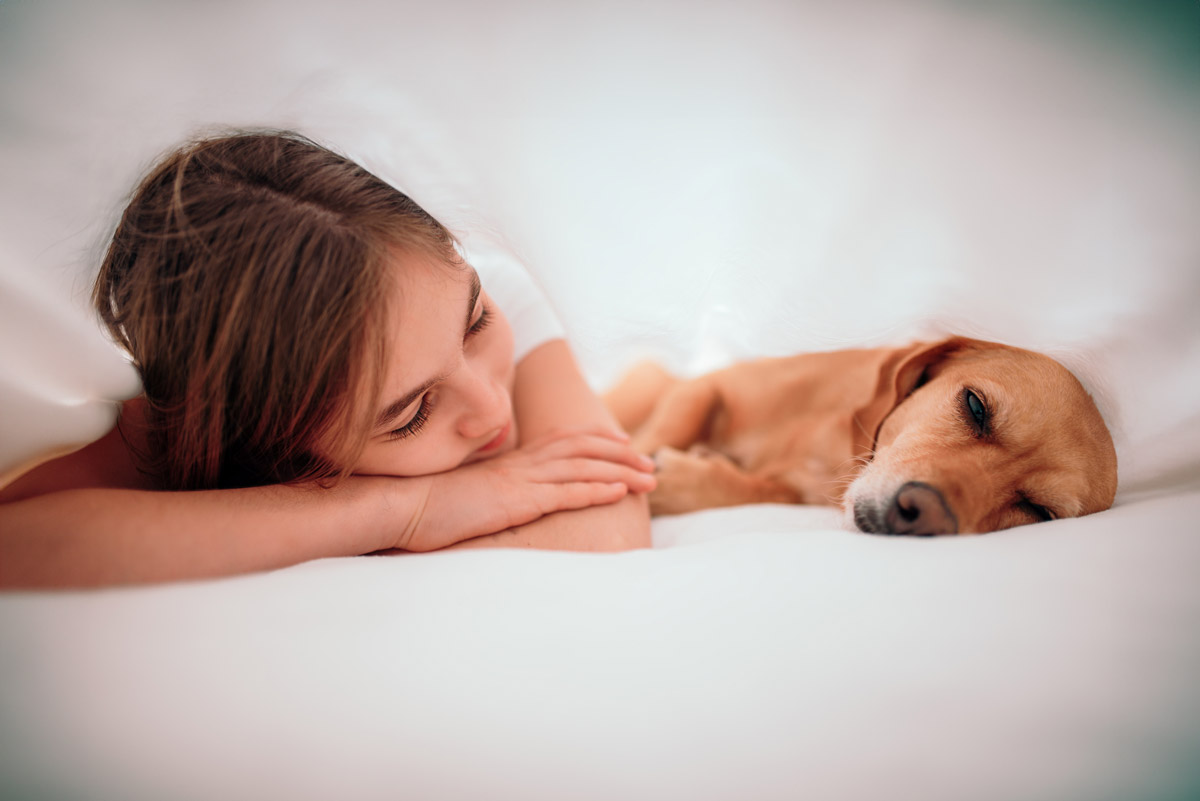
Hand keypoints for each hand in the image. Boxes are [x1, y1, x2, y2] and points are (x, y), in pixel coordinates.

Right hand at [395, 427, 655, 550]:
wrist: (401, 505)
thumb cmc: (427, 503)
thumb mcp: (468, 492)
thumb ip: (490, 488)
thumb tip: (501, 496)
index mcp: (510, 461)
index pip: (563, 441)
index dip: (596, 440)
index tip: (622, 444)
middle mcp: (520, 464)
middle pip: (582, 449)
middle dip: (621, 455)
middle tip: (649, 463)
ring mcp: (520, 480)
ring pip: (583, 469)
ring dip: (621, 473)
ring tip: (649, 479)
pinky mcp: (517, 500)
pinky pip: (565, 493)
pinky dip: (596, 490)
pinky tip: (619, 492)